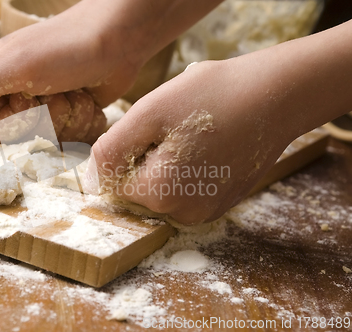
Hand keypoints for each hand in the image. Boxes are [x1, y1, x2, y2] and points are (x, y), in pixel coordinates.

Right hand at [0, 0, 222, 142]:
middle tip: (49, 92)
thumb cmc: (62, 50)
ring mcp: (46, 102)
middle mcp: (17, 92)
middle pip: (19, 135)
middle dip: (38, 120)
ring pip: (46, 137)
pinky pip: (68, 134)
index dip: (6, 123)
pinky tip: (85, 99)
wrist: (117, 40)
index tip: (22, 101)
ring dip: (61, 119)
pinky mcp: (70, 110)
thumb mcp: (11, 65)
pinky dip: (78, 120)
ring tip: (71, 92)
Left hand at [85, 60, 294, 224]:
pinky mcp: (222, 202)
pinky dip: (189, 168)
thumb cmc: (211, 97)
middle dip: (148, 158)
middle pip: (141, 188)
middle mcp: (183, 214)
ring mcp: (206, 211)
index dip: (130, 150)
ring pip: (164, 188)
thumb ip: (112, 151)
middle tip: (177, 129)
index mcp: (160, 195)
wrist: (275, 96)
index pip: (117, 182)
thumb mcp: (148, 114)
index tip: (156, 128)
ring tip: (195, 136)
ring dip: (169, 162)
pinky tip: (209, 145)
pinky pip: (187, 189)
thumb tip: (91, 181)